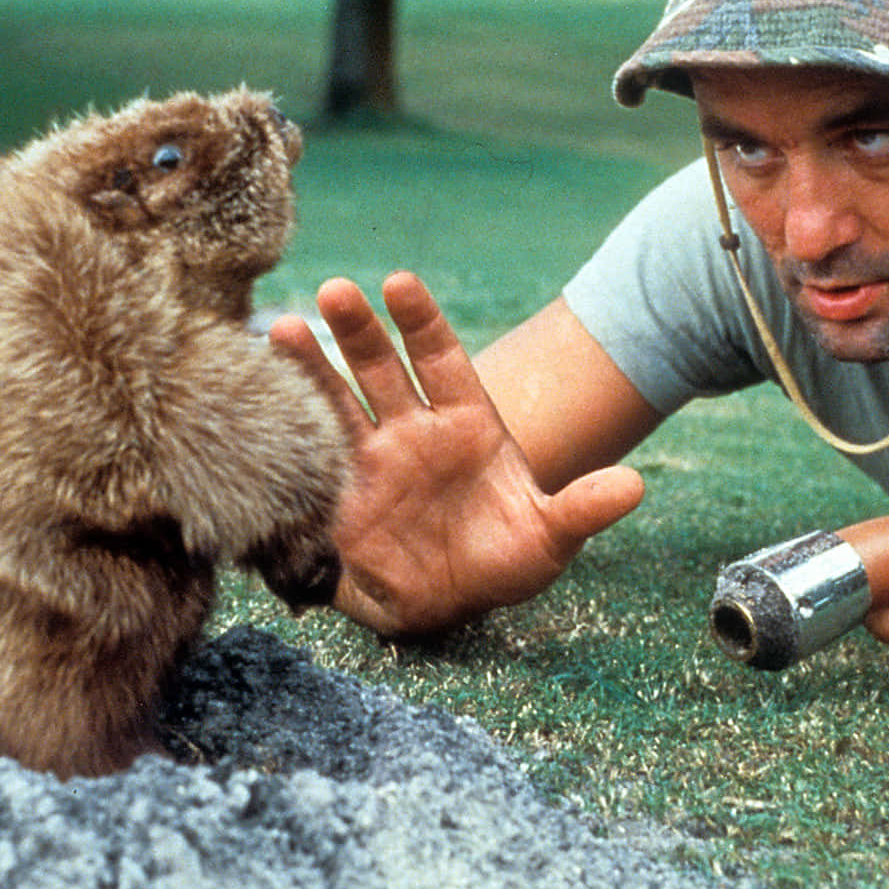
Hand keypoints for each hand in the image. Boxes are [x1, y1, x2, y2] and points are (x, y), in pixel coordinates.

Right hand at [269, 272, 643, 635]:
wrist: (449, 605)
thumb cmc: (502, 561)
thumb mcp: (549, 538)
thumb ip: (582, 508)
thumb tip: (634, 485)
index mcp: (466, 421)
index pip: (441, 357)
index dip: (420, 320)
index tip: (399, 282)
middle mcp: (413, 427)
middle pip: (382, 365)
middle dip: (359, 329)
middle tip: (335, 291)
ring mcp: (370, 456)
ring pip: (336, 399)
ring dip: (310, 365)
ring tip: (280, 329)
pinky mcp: (336, 494)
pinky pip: (307, 452)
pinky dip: (284, 425)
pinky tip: (253, 393)